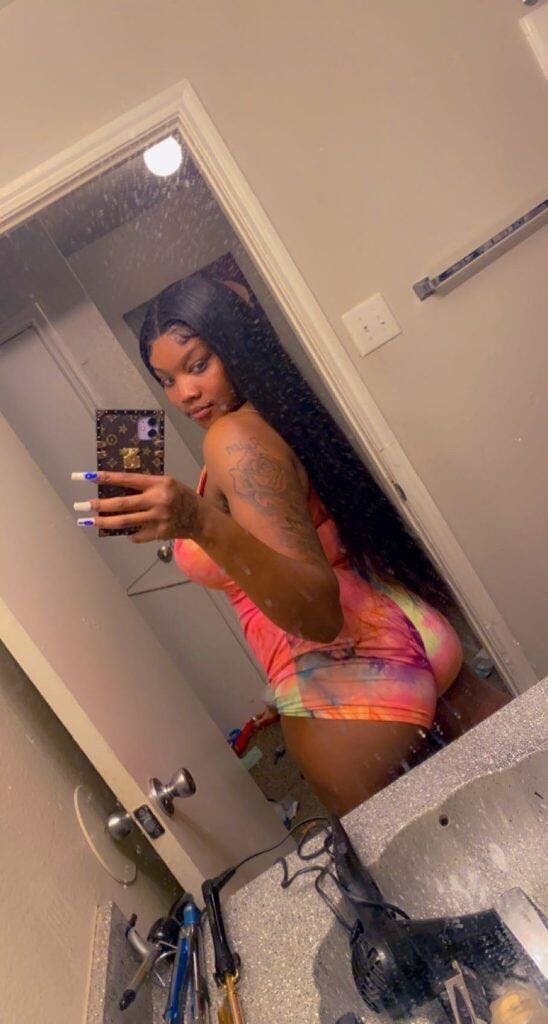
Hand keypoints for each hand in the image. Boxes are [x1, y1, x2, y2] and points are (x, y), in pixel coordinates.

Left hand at [73, 471, 200, 543]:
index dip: (106, 478)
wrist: (200, 518)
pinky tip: (120, 530)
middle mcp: (158, 501)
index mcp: (159, 483)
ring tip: (89, 521)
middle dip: (99, 505)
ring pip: (124, 522)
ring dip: (104, 522)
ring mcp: (158, 519)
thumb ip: (144, 485)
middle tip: (81, 505)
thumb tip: (114, 489)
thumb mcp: (165, 483)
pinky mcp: (158, 534)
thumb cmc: (180, 496)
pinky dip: (126, 532)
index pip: (127, 479)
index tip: (88, 476)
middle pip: (122, 504)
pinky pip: (135, 534)